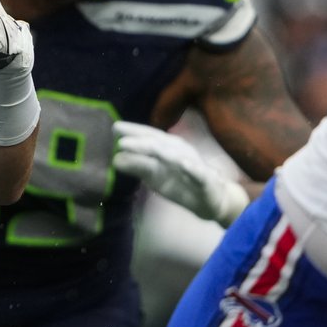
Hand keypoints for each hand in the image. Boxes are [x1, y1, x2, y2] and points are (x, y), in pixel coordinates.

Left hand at [112, 120, 249, 225]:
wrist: (213, 198)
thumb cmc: (181, 182)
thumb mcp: (155, 175)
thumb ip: (137, 165)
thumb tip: (115, 158)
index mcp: (167, 149)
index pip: (148, 136)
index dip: (133, 131)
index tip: (113, 128)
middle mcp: (178, 152)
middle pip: (158, 143)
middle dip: (141, 140)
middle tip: (120, 140)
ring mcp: (193, 165)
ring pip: (177, 156)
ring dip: (162, 151)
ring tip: (146, 148)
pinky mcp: (206, 181)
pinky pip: (200, 174)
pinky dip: (193, 169)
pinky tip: (185, 165)